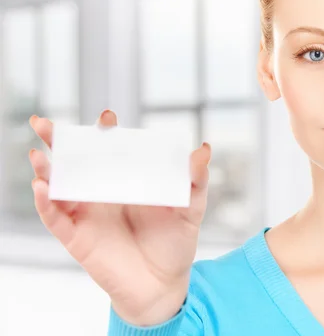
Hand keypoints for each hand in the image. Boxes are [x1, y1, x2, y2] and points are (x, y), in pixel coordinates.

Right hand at [28, 110, 210, 325]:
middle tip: (44, 123)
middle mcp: (102, 192)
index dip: (105, 131)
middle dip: (59, 140)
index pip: (110, 149)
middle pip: (75, 161)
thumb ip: (196, 180)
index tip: (107, 117)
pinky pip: (55, 217)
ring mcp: (86, 213)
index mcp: (127, 180)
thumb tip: (203, 149)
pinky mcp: (77, 237)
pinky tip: (43, 187)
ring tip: (40, 154)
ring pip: (58, 186)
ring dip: (45, 169)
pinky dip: (46, 203)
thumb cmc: (174, 243)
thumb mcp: (190, 209)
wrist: (163, 284)